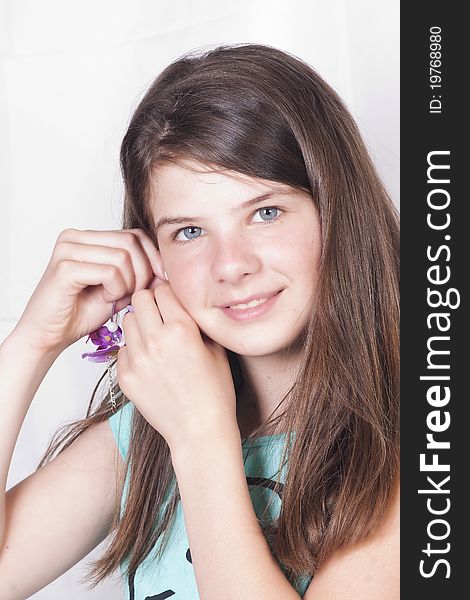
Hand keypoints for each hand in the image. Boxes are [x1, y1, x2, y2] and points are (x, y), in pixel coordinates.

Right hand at [10, 228, 164, 354]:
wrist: (49, 336)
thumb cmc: (81, 313)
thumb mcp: (121, 289)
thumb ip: (141, 274)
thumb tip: (170, 268)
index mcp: (88, 237)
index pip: (134, 234)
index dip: (153, 257)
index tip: (160, 280)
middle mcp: (75, 237)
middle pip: (131, 242)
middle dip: (144, 271)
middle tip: (136, 294)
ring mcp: (67, 249)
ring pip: (122, 257)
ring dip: (129, 283)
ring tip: (116, 298)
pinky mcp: (64, 267)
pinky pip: (109, 272)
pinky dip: (116, 289)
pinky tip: (106, 299)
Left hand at [116, 282, 238, 450]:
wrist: (199, 431)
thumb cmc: (215, 392)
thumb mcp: (216, 348)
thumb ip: (197, 320)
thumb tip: (182, 301)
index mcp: (181, 329)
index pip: (162, 290)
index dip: (170, 294)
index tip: (174, 303)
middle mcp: (155, 340)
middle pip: (140, 298)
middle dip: (151, 303)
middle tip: (162, 315)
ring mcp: (136, 359)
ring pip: (128, 320)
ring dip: (141, 323)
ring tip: (155, 338)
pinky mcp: (125, 377)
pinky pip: (123, 348)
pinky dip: (134, 349)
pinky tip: (151, 362)